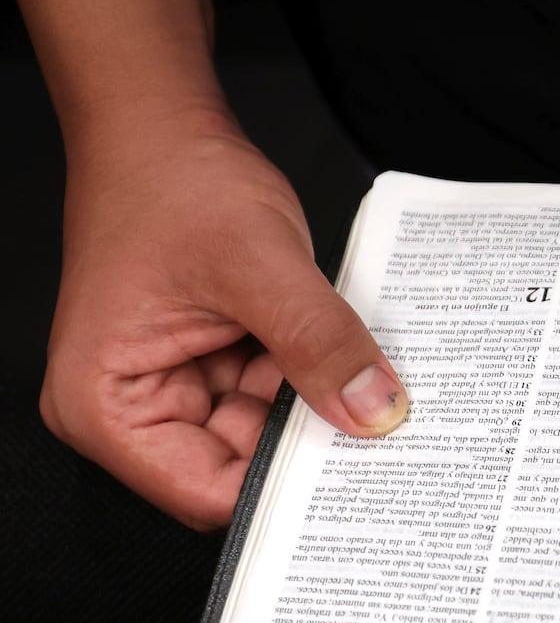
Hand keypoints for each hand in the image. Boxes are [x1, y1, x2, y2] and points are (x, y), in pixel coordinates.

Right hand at [39, 107, 407, 529]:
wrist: (164, 128)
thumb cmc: (173, 182)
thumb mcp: (260, 265)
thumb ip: (319, 343)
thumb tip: (374, 411)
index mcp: (106, 405)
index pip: (207, 494)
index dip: (285, 492)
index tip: (361, 480)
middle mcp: (131, 409)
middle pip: (240, 470)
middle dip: (312, 448)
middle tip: (390, 441)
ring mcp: (175, 387)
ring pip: (268, 433)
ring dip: (320, 409)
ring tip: (378, 394)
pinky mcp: (211, 365)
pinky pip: (275, 395)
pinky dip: (315, 380)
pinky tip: (357, 369)